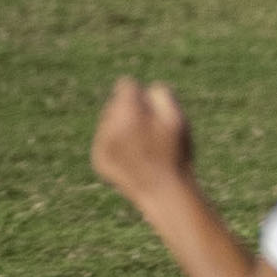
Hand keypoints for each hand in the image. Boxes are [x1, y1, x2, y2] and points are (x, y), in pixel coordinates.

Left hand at [90, 77, 191, 199]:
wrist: (163, 191)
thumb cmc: (175, 153)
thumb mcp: (178, 119)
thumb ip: (162, 96)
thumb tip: (146, 89)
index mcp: (129, 113)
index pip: (126, 86)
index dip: (141, 94)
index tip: (151, 107)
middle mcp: (110, 126)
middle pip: (115, 104)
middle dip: (130, 111)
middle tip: (150, 130)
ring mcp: (102, 144)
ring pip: (108, 123)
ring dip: (122, 127)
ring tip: (143, 146)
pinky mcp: (99, 159)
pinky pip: (105, 142)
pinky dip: (118, 146)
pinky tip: (134, 158)